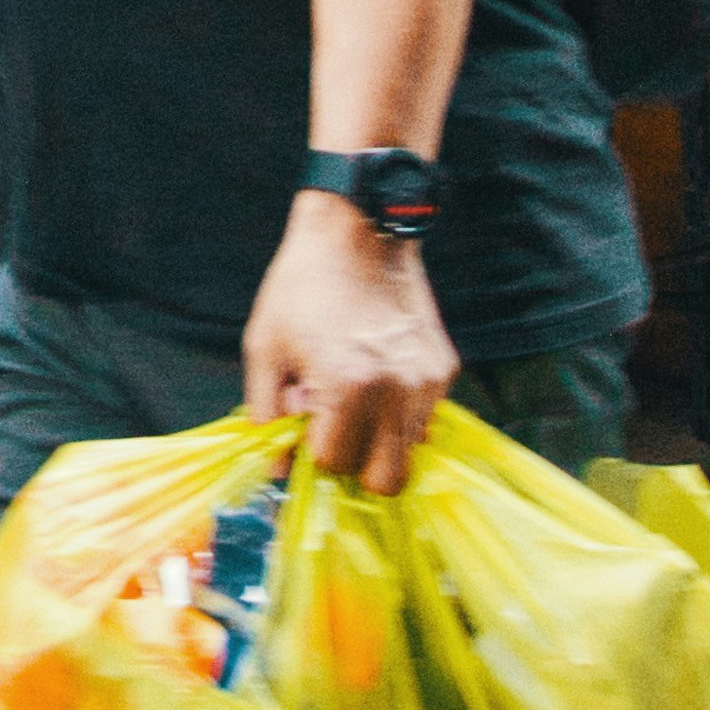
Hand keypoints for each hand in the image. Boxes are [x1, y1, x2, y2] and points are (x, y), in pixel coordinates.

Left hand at [241, 189, 461, 494]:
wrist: (358, 229)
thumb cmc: (302, 286)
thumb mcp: (264, 348)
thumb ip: (268, 414)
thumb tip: (277, 469)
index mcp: (348, 386)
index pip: (335, 463)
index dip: (313, 452)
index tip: (304, 428)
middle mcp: (397, 390)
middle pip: (388, 479)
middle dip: (356, 465)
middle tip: (333, 430)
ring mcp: (428, 381)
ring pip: (410, 450)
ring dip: (380, 438)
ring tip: (353, 393)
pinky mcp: (445, 368)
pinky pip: (424, 417)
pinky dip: (399, 412)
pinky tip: (376, 374)